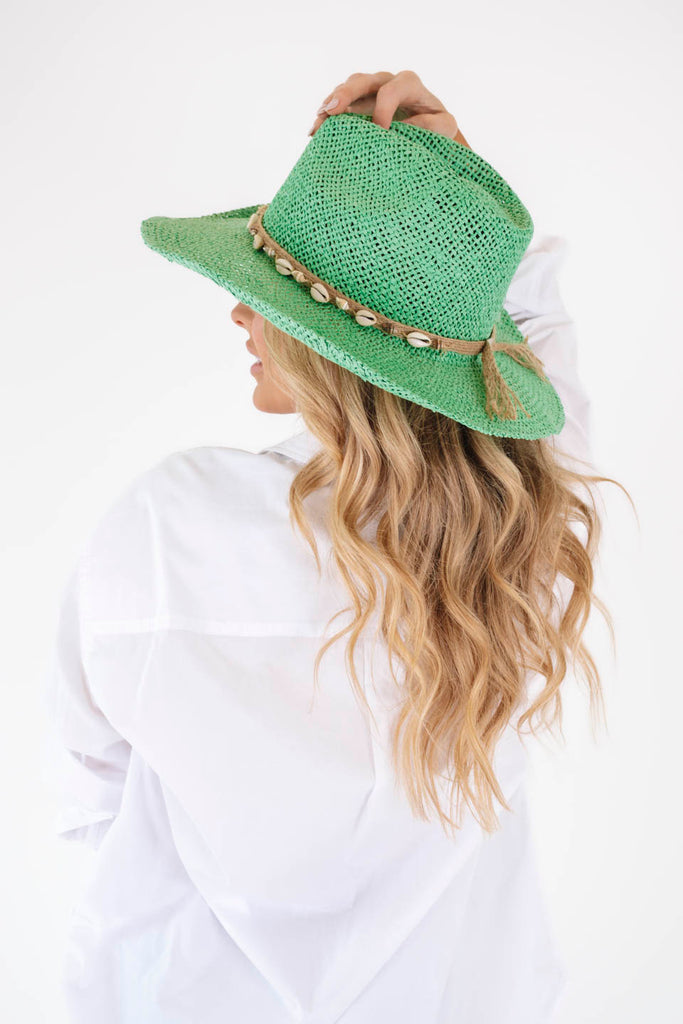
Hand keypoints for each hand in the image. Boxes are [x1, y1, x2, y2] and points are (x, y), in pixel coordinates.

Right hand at [308, 69, 469, 147]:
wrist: (429, 131)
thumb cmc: (437, 128)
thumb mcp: (445, 127)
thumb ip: (433, 125)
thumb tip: (405, 128)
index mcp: (408, 83)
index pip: (390, 91)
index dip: (382, 111)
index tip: (380, 133)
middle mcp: (385, 81)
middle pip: (362, 81)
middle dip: (345, 94)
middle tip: (331, 109)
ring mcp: (368, 92)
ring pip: (346, 90)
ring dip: (330, 104)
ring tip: (319, 120)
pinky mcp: (357, 105)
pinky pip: (338, 106)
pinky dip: (326, 118)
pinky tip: (314, 131)